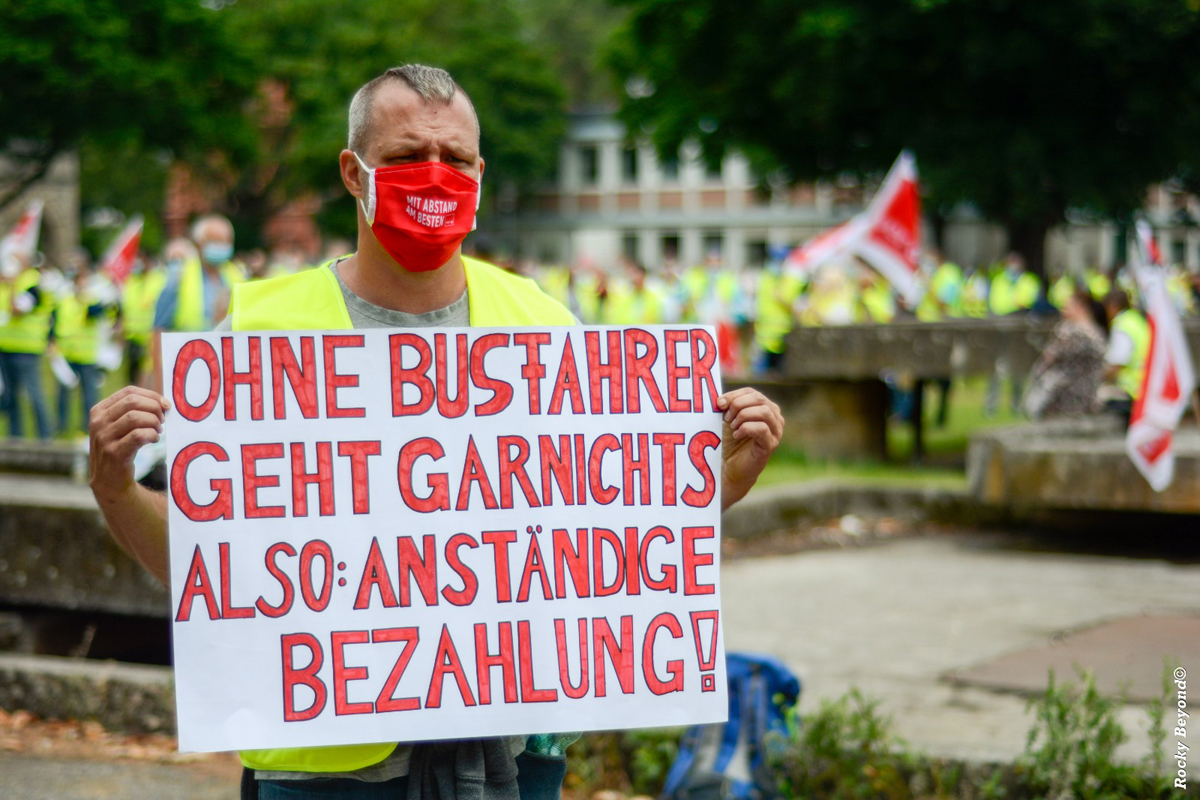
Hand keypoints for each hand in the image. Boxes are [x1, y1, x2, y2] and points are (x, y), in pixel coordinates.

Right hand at [89, 386, 168, 499]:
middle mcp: (98, 422)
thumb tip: (163, 402)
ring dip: (154, 422)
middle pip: (133, 402)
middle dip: (154, 408)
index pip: (129, 392)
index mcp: (99, 410)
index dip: (152, 396)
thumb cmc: (120, 447)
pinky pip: (138, 435)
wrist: (109, 480)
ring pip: (135, 417)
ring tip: (158, 431)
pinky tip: (154, 440)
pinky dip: (151, 435)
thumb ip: (135, 411)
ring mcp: (103, 437)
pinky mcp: (113, 452)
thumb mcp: (120, 425)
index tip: (166, 405)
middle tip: (163, 420)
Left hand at [717, 387, 782, 510]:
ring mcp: (776, 431)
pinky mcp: (771, 444)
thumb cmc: (732, 442)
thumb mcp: (729, 419)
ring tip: (732, 426)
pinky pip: (762, 429)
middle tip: (726, 417)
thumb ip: (728, 407)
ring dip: (743, 416)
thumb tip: (720, 401)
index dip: (734, 395)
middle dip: (738, 405)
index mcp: (766, 407)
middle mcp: (775, 417)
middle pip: (759, 399)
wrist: (732, 467)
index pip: (752, 392)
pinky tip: (737, 435)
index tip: (719, 404)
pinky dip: (746, 429)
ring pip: (764, 412)